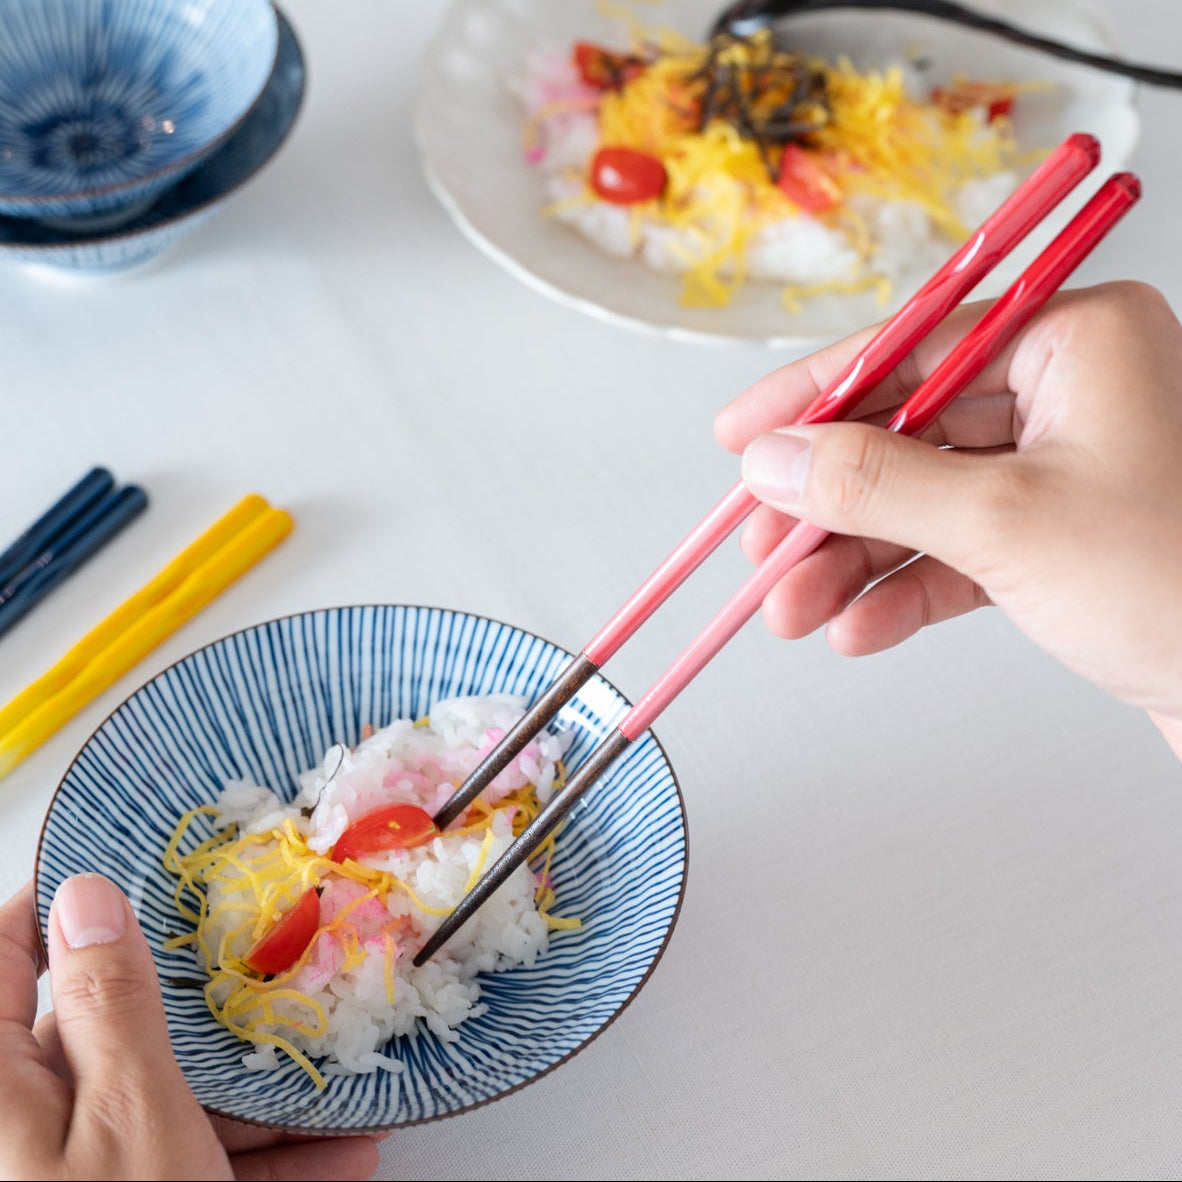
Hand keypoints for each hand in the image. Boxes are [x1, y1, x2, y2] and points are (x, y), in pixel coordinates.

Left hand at [0, 874, 381, 1180]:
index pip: (9, 947)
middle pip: (106, 1028)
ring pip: (155, 1101)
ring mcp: (66, 1169)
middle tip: (274, 982)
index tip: (150, 872)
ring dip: (250, 1100)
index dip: (75, 899)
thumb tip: (86, 896)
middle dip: (206, 1015)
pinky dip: (249, 1163)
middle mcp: (17, 1120)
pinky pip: (175, 1161)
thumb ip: (107, 1003)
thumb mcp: (130, 1117)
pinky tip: (331, 1160)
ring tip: (334, 1094)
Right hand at [714, 281, 1181, 755]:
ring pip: (924, 499)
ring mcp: (1066, 468)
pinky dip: (904, 590)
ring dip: (852, 559)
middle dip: (829, 505)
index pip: (911, 345)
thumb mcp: (1004, 523)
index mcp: (1077, 341)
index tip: (743, 433)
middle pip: (906, 432)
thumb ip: (875, 483)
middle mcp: (1072, 392)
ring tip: (794, 608)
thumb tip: (775, 460)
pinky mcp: (1061, 539)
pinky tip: (859, 627)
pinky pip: (957, 551)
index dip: (813, 395)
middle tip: (764, 547)